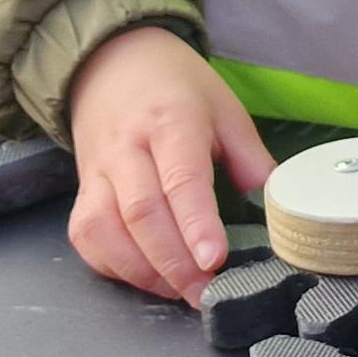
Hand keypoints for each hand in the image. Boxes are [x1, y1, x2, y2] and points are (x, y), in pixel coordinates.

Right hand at [62, 27, 275, 306]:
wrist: (113, 63)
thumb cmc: (177, 90)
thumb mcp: (225, 110)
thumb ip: (251, 160)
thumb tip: (277, 210)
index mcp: (171, 122)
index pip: (181, 178)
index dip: (196, 223)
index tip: (214, 260)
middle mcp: (127, 148)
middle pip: (142, 213)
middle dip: (175, 263)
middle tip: (207, 293)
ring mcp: (96, 172)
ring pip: (106, 230)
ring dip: (144, 271)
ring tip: (182, 292)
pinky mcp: (80, 192)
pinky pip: (87, 237)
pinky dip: (115, 266)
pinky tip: (147, 277)